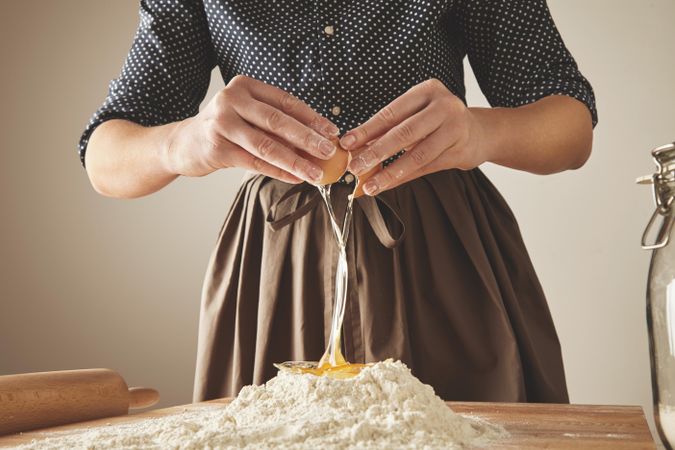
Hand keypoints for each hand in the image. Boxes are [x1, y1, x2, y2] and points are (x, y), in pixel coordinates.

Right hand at [164, 75, 339, 182]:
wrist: (183, 143)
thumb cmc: (225, 129)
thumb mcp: (248, 116)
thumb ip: (277, 124)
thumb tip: (318, 140)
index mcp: (245, 86)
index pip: (286, 102)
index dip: (312, 118)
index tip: (332, 132)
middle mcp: (231, 100)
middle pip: (278, 121)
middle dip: (308, 139)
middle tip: (329, 152)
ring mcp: (222, 124)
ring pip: (267, 145)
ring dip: (295, 161)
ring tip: (316, 173)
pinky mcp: (216, 148)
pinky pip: (254, 163)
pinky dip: (278, 171)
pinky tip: (296, 177)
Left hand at [340, 79, 487, 195]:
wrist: (479, 133)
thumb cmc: (439, 122)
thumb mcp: (416, 115)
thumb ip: (389, 129)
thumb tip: (355, 148)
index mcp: (427, 91)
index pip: (391, 112)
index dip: (367, 130)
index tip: (347, 144)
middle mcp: (444, 106)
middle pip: (403, 133)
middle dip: (376, 153)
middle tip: (355, 167)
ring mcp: (455, 129)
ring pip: (416, 155)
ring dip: (389, 173)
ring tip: (369, 185)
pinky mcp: (460, 151)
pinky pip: (425, 168)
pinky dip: (403, 178)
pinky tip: (386, 185)